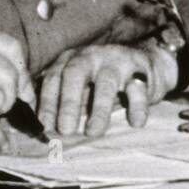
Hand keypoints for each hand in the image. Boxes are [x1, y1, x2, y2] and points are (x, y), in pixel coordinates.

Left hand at [38, 43, 176, 138]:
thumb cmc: (101, 83)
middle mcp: (91, 56)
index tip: (45, 127)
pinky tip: (136, 122)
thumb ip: (63, 101)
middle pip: (75, 73)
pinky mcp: (141, 70)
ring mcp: (116, 61)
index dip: (48, 102)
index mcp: (71, 59)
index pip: (54, 77)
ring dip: (99, 109)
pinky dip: (138, 106)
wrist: (143, 65)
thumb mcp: (80, 86)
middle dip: (68, 102)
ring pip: (106, 82)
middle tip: (65, 130)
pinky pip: (139, 89)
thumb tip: (45, 130)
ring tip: (93, 132)